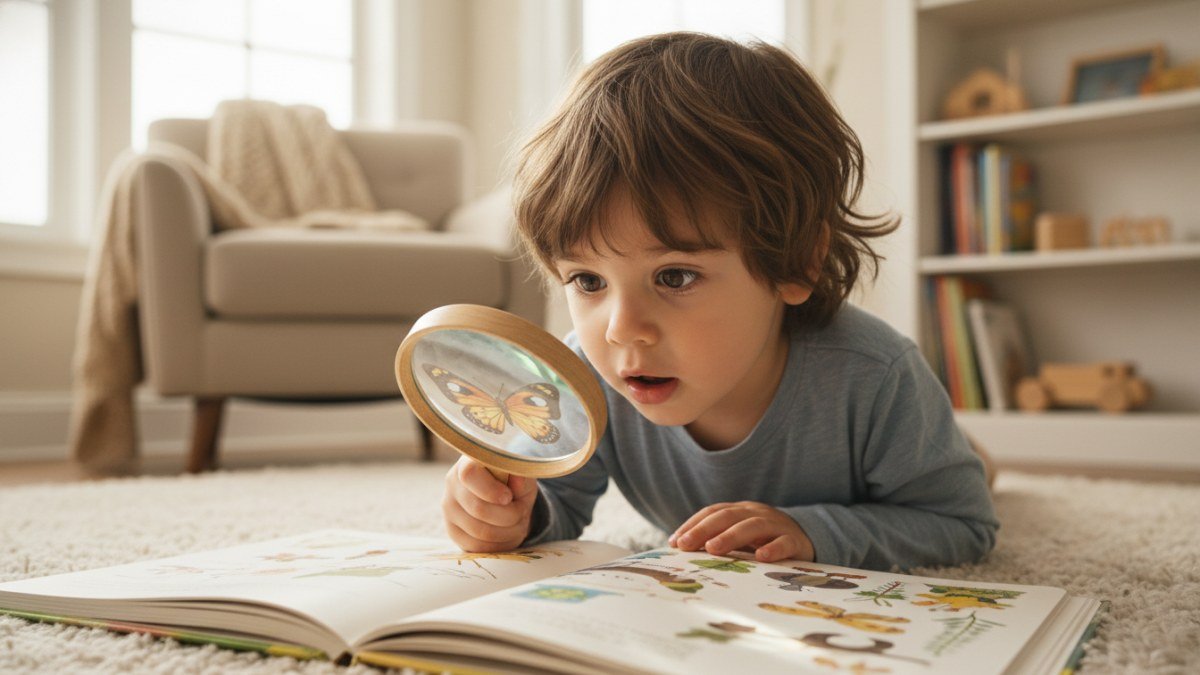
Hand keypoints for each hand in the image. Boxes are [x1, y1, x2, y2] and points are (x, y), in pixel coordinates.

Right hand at [443, 457, 538, 552]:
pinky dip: (499, 544)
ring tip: (518, 523)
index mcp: (467, 463)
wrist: (505, 499)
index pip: (470, 475)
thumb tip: (517, 480)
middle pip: (478, 509)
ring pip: (480, 531)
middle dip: (509, 515)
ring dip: (507, 531)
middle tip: (522, 512)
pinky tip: (508, 534)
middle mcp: (452, 485)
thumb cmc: (513, 484)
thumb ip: (522, 478)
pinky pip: (477, 546)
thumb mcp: (523, 477)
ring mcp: (449, 509)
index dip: (491, 489)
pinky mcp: (452, 531)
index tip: (509, 497)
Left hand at [668, 501, 814, 562]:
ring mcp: (776, 525)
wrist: (805, 538)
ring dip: (730, 536)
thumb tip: (680, 551)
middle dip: (703, 530)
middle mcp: (755, 513)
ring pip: (752, 526)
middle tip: (686, 545)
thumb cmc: (763, 541)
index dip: (692, 525)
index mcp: (739, 511)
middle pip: (727, 516)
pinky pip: (784, 543)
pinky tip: (761, 557)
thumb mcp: (739, 538)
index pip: (712, 512)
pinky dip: (773, 548)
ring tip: (713, 549)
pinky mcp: (795, 541)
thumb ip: (716, 541)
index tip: (674, 542)